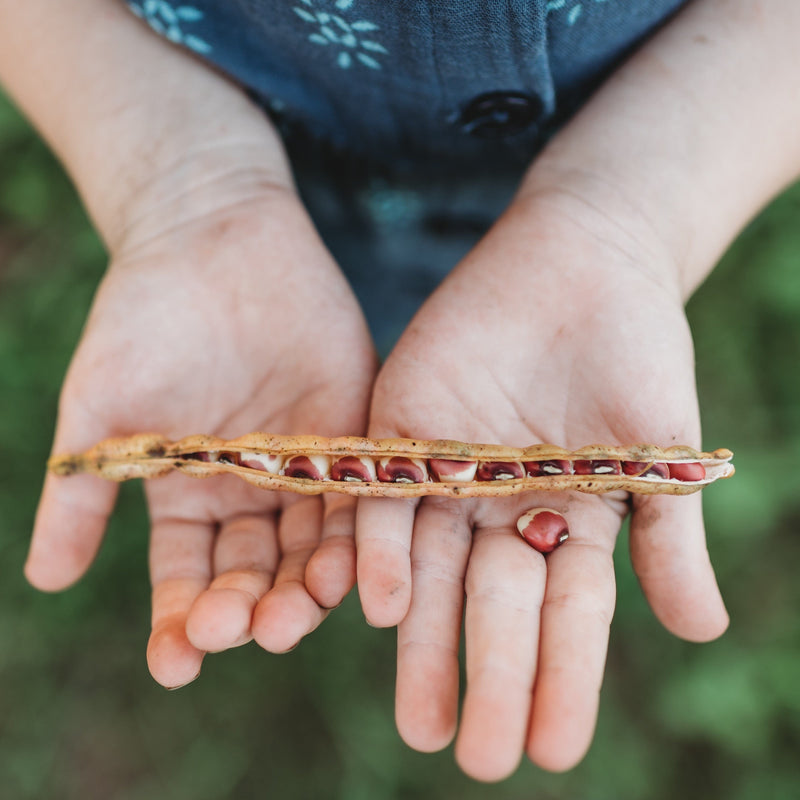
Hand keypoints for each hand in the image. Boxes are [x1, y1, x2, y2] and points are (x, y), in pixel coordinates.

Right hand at [27, 175, 375, 688]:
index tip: (176, 664)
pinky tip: (354, 560)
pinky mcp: (353, 431)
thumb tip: (42, 580)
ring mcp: (306, 467)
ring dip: (308, 586)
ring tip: (301, 611)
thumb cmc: (144, 318)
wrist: (213, 238)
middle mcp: (252, 495)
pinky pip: (361, 493)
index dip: (180, 625)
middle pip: (256, 575)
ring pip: (311, 547)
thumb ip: (80, 492)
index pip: (187, 580)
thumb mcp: (102, 408)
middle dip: (251, 610)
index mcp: (190, 498)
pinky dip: (357, 530)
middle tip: (251, 632)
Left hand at [356, 190, 728, 779]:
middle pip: (493, 606)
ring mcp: (449, 473)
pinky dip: (383, 549)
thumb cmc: (637, 348)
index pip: (564, 616)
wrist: (582, 258)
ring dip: (424, 644)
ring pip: (431, 570)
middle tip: (479, 760)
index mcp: (567, 519)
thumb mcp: (660, 445)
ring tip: (420, 722)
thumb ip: (670, 536)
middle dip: (489, 679)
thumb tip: (704, 634)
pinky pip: (386, 498)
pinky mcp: (403, 429)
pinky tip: (383, 607)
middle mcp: (501, 509)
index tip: (554, 753)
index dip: (561, 682)